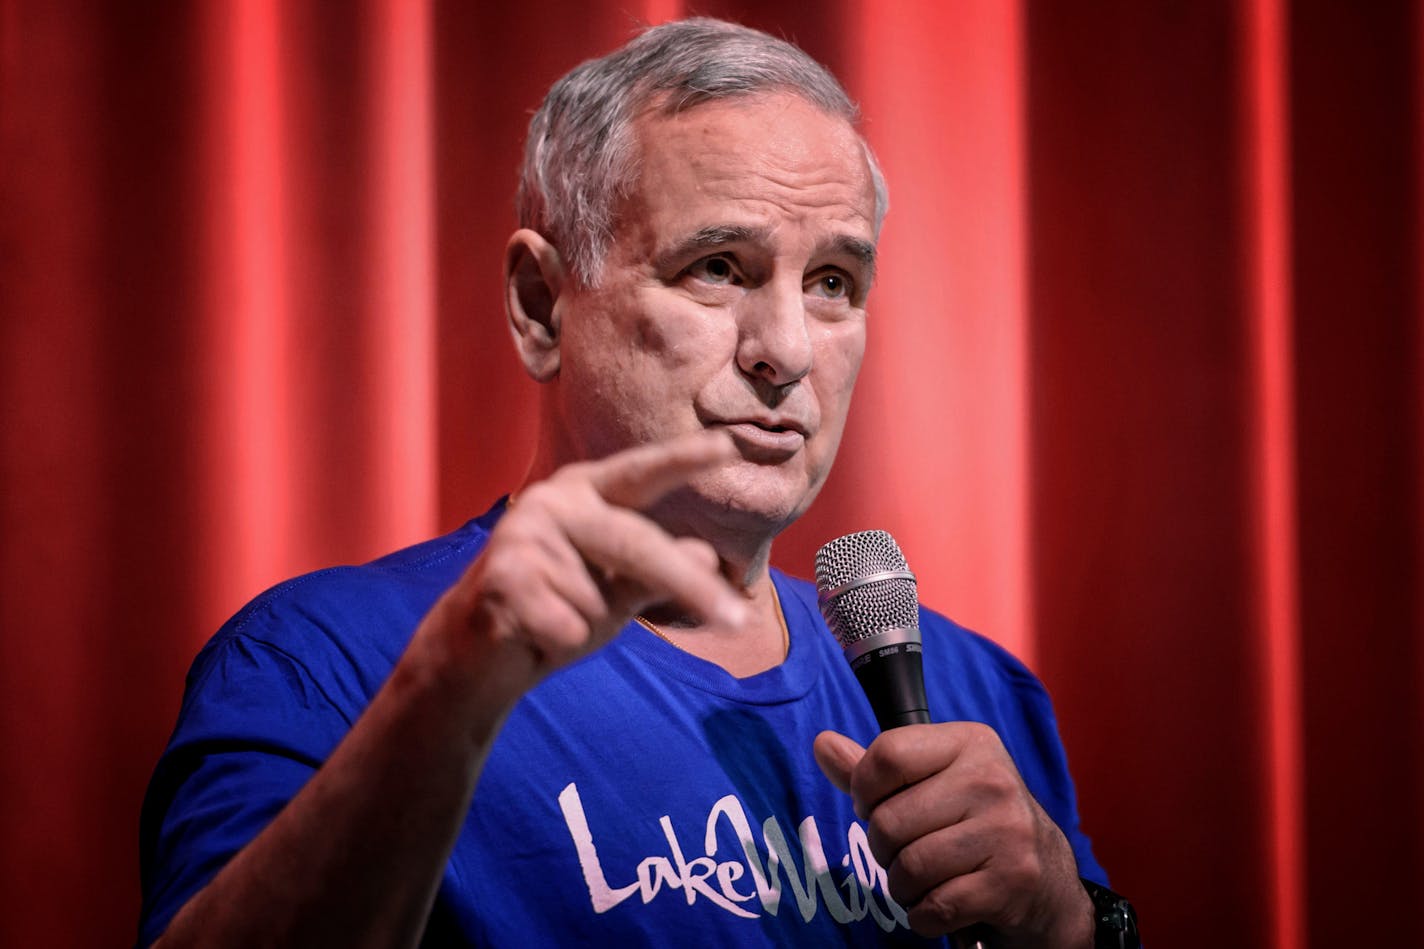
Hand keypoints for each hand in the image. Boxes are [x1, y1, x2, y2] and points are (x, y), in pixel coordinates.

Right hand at [412, 430, 747, 708]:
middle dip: (687, 588)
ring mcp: (523, 531)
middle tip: (738, 623)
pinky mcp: (502, 572)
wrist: (476, 654)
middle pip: (637, 543)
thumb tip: (703, 553)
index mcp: (586, 494)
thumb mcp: (618, 593)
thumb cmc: (556, 612)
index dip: (682, 459)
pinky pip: (567, 622)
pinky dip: (561, 640)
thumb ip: (658, 573)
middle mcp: (555, 501)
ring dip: (589, 625)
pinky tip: (532, 633)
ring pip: (598, 597)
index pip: (641, 475)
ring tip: (555, 621)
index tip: (729, 445)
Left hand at [813, 724, 1093, 947]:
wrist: (1046, 878)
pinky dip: (926, 916)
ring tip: (926, 878)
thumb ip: (875, 768)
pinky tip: (945, 902)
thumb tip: (822, 744)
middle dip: (884, 849)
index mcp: (969, 743)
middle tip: (908, 851)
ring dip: (904, 887)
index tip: (878, 806)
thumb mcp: (931, 781)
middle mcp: (992, 780)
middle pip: (888, 821)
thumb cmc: (973, 821)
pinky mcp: (1012, 881)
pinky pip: (933, 907)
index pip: (887, 754)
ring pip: (908, 868)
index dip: (865, 790)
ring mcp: (1007, 831)